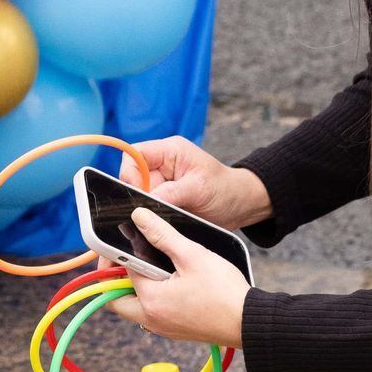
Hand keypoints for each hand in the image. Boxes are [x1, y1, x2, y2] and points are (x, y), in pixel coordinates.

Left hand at [107, 210, 247, 351]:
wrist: (249, 321)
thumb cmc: (224, 292)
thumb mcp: (192, 255)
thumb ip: (162, 235)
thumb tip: (140, 218)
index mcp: (150, 301)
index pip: (120, 274)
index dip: (116, 255)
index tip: (116, 242)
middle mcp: (152, 319)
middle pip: (117, 299)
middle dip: (117, 279)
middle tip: (130, 259)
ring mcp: (163, 328)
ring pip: (134, 308)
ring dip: (136, 288)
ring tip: (153, 266)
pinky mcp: (176, 330)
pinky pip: (153, 314)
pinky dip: (153, 298)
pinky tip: (171, 282)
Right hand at [127, 136, 271, 231]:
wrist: (240, 205)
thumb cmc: (225, 190)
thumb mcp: (198, 189)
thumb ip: (170, 194)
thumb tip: (144, 205)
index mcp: (170, 150)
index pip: (134, 154)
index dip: (131, 174)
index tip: (140, 195)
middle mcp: (162, 164)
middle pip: (133, 176)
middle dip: (140, 195)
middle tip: (153, 211)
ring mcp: (163, 181)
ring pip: (139, 194)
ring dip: (147, 207)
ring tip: (164, 216)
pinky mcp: (164, 198)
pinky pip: (148, 206)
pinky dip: (152, 215)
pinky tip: (163, 222)